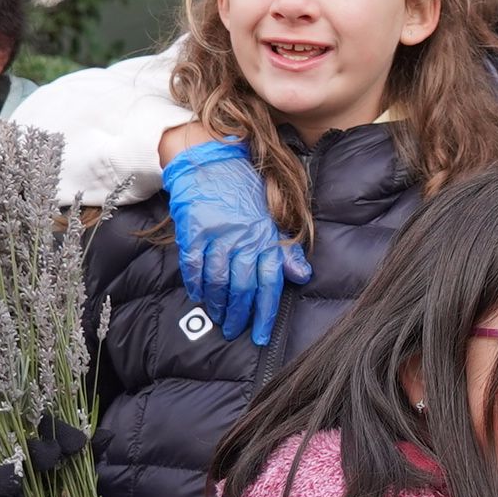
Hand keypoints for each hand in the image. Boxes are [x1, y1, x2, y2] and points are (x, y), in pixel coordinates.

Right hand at [161, 138, 310, 346]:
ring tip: (221, 318)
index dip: (266, 312)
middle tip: (236, 332)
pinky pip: (194, 266)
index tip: (262, 335)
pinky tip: (200, 296)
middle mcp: (243, 238)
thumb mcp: (270, 217)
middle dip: (241, 315)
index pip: (270, 282)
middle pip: (243, 286)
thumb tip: (303, 276)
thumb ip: (284, 250)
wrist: (212, 161)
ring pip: (219, 280)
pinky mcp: (194, 231)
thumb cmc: (244, 192)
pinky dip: (196, 284)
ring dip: (219, 304)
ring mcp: (217, 235)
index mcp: (265, 236)